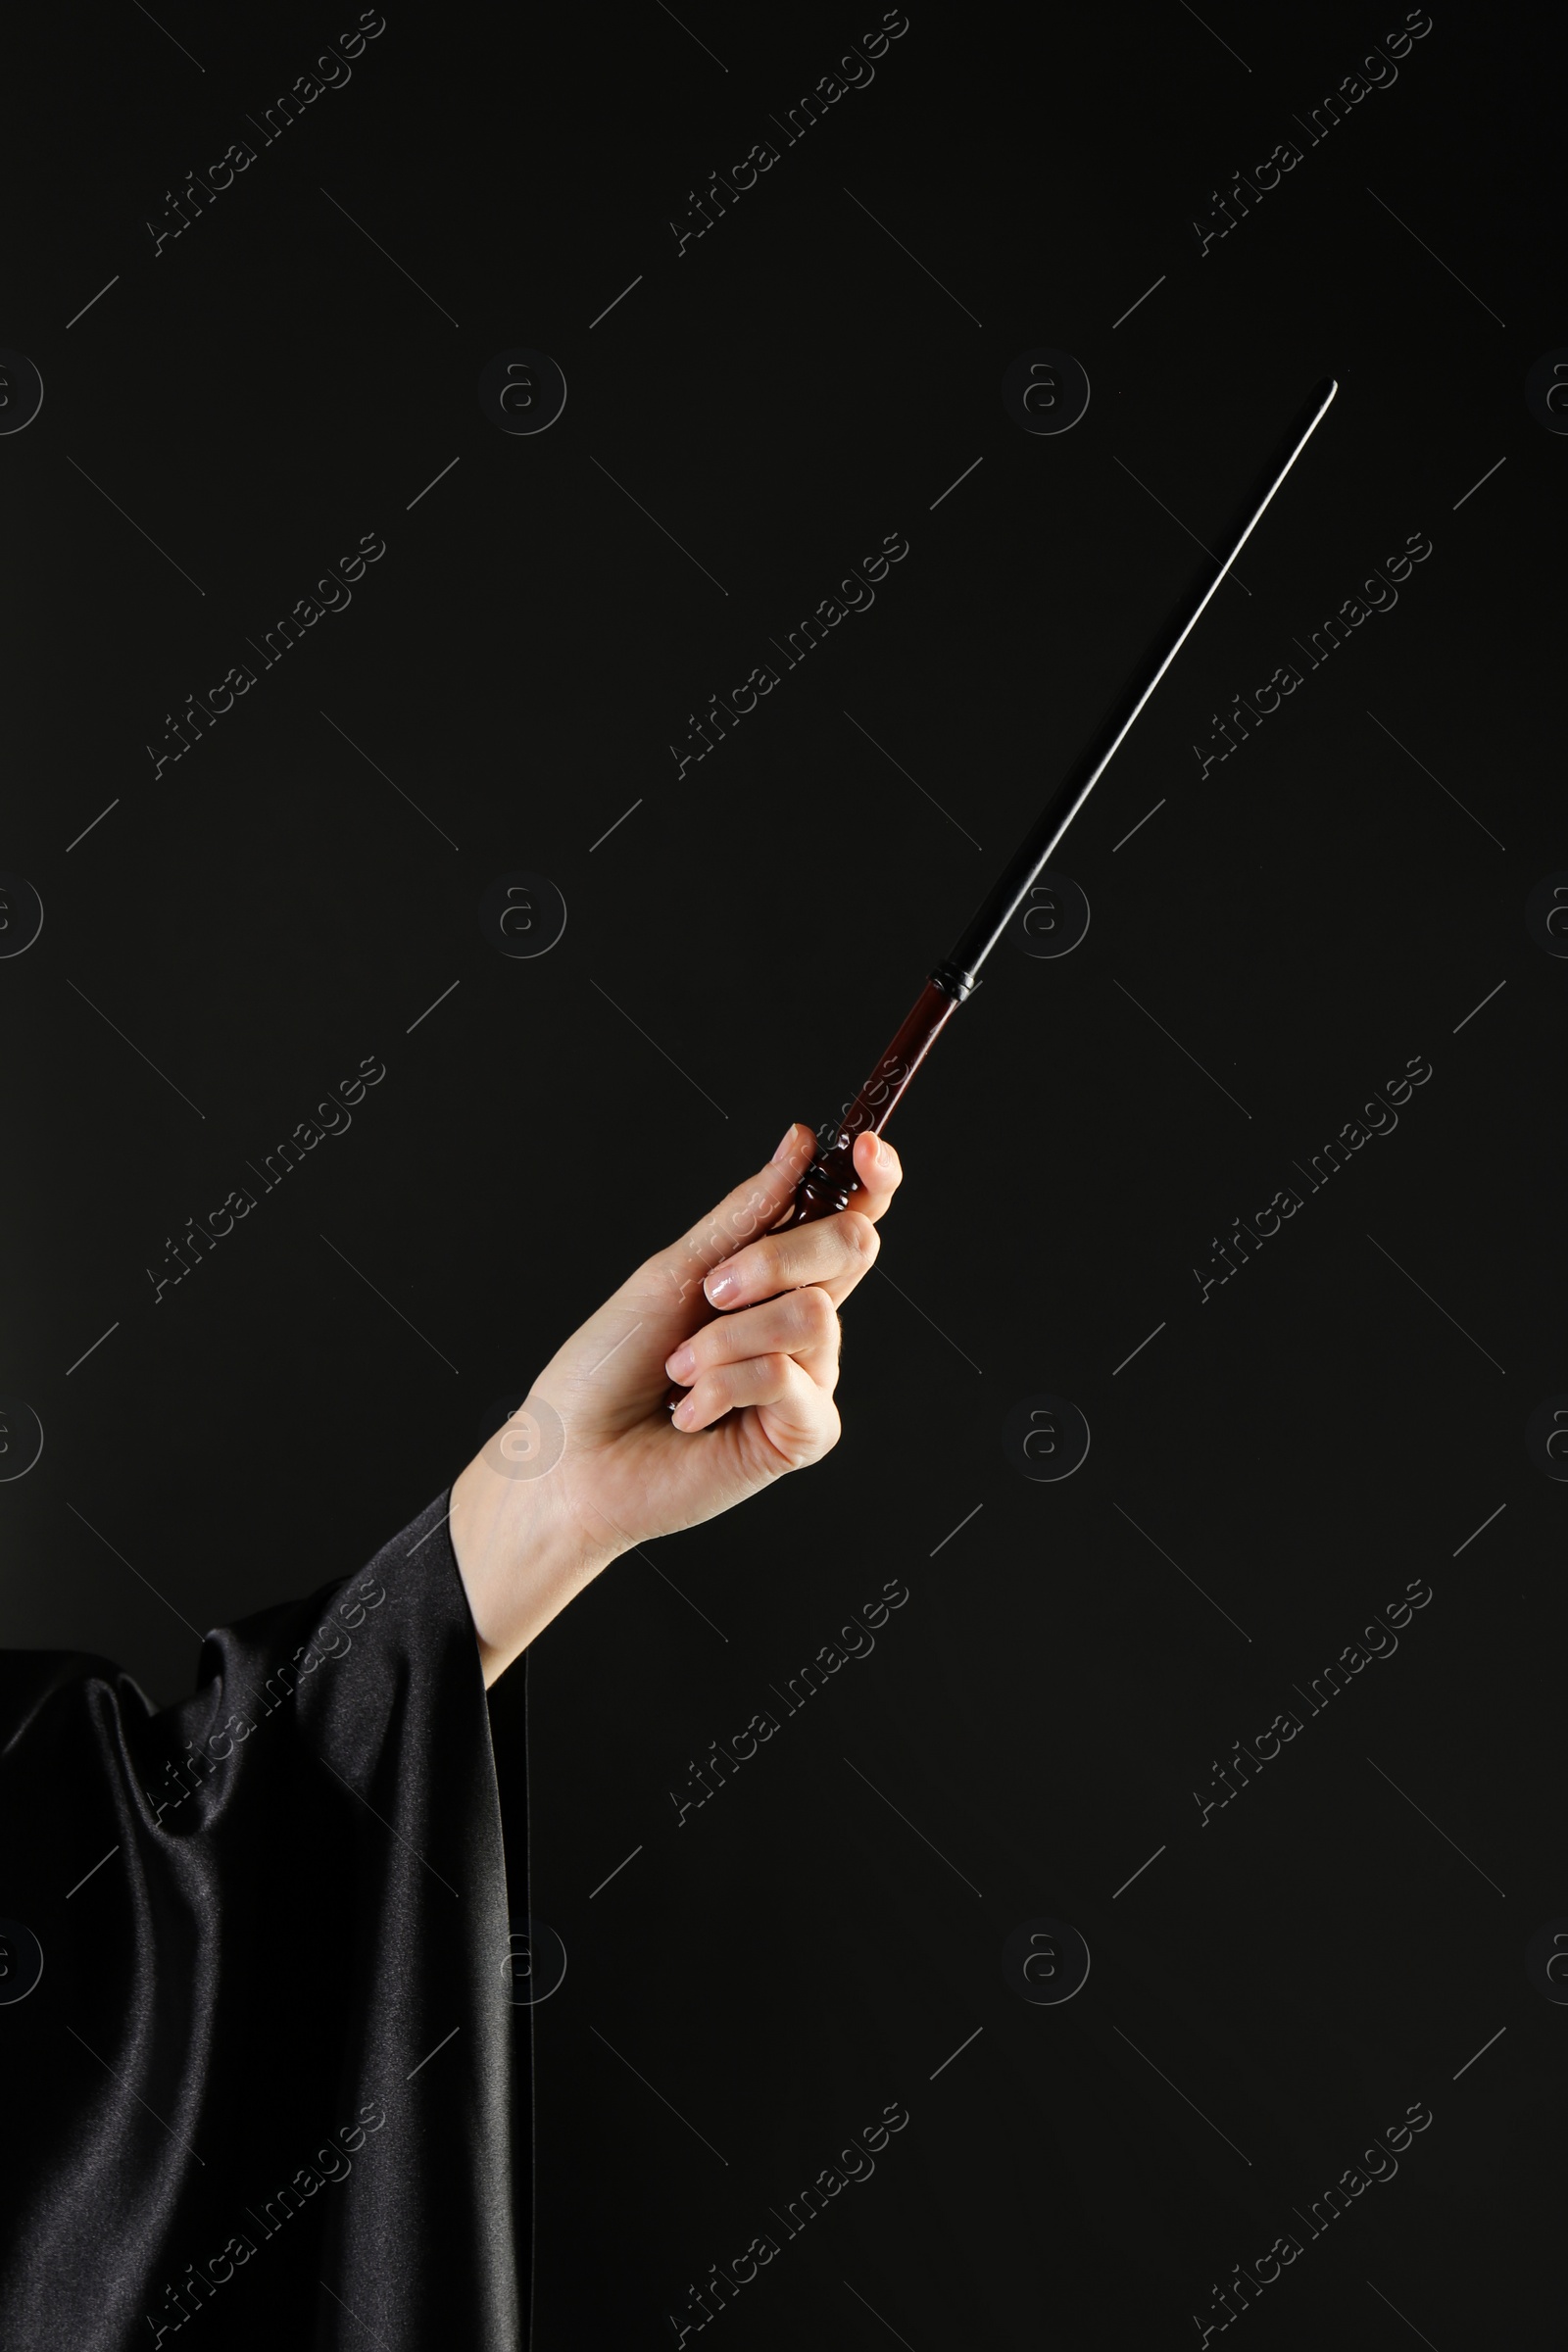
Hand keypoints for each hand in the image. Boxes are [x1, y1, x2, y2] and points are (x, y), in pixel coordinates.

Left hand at [448, 1121, 903, 1683]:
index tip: (865, 1148)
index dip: (871, 1179)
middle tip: (711, 1290)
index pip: (846, 1217)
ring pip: (812, 1317)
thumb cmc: (606, 1368)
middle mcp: (800, 1323)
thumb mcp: (673, 1273)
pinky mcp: (804, 1433)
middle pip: (849, 1248)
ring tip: (682, 1373)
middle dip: (777, 1256)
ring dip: (727, 1340)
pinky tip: (693, 1414)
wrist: (569, 1457)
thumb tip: (801, 1144)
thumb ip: (746, 1215)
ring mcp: (807, 1379)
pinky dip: (726, 1387)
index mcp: (773, 1276)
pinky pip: (791, 1379)